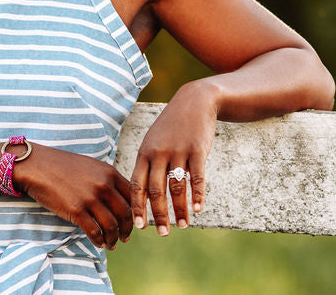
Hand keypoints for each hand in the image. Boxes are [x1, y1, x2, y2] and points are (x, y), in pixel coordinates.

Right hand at [16, 144, 133, 249]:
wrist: (38, 166)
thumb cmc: (62, 166)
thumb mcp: (91, 166)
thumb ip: (107, 180)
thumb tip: (119, 199)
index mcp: (109, 173)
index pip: (132, 196)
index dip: (136, 212)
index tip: (135, 222)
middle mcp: (103, 185)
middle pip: (125, 213)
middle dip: (127, 229)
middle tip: (125, 237)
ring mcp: (90, 198)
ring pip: (111, 225)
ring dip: (114, 238)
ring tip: (112, 244)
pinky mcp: (76, 210)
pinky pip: (94, 231)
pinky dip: (99, 241)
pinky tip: (99, 243)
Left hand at [130, 80, 217, 233]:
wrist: (194, 102)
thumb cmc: (171, 127)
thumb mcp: (153, 141)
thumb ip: (147, 165)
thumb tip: (142, 195)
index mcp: (145, 152)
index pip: (137, 184)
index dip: (138, 207)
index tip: (140, 226)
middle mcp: (159, 153)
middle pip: (156, 190)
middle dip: (158, 215)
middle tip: (162, 233)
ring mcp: (178, 151)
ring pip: (177, 187)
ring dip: (180, 209)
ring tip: (183, 225)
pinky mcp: (197, 149)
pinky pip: (197, 177)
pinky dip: (197, 195)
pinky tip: (198, 209)